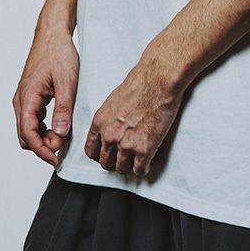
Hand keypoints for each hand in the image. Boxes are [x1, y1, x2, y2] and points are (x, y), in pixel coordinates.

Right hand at [12, 28, 79, 165]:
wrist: (53, 34)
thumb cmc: (59, 53)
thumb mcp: (66, 81)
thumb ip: (63, 109)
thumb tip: (60, 134)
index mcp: (27, 97)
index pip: (28, 134)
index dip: (41, 150)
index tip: (55, 159)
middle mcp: (21, 100)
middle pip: (25, 135)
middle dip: (42, 145)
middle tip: (62, 148)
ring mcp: (24, 98)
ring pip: (27, 128)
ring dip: (42, 137)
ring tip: (61, 137)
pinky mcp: (30, 95)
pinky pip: (32, 119)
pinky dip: (42, 128)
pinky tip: (57, 126)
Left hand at [84, 57, 183, 177]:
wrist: (159, 80)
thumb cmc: (140, 83)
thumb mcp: (114, 100)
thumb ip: (109, 118)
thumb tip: (112, 127)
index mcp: (100, 122)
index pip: (91, 151)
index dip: (100, 155)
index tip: (107, 155)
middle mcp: (109, 135)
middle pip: (105, 163)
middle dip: (115, 162)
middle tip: (124, 158)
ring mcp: (126, 144)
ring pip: (122, 169)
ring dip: (129, 166)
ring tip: (136, 160)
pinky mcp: (144, 149)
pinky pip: (139, 170)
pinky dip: (143, 168)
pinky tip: (147, 162)